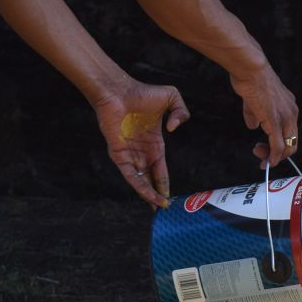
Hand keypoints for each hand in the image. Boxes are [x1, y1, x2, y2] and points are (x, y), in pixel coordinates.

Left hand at [92, 79, 188, 206]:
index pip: (160, 169)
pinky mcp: (119, 154)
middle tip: (163, 209)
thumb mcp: (172, 98)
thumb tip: (173, 130)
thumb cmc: (143, 93)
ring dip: (149, 195)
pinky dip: (139, 186)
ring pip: (140, 180)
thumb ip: (182, 112)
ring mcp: (130, 154)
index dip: (165, 183)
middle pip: (151, 179)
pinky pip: (130, 175)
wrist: (119, 91)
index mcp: (153, 143)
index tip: (170, 197)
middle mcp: (141, 152)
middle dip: (157, 194)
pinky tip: (148, 195)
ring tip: (157, 208)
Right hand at [229, 62, 298, 167]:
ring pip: (287, 146)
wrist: (250, 69)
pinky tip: (267, 162)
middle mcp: (292, 112)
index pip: (290, 133)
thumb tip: (253, 126)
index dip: (280, 145)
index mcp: (289, 107)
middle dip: (278, 155)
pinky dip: (274, 157)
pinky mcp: (275, 121)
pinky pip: (278, 145)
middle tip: (263, 157)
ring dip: (274, 157)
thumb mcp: (254, 101)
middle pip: (292, 143)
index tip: (267, 150)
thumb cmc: (251, 79)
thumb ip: (255, 115)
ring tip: (261, 158)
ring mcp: (285, 117)